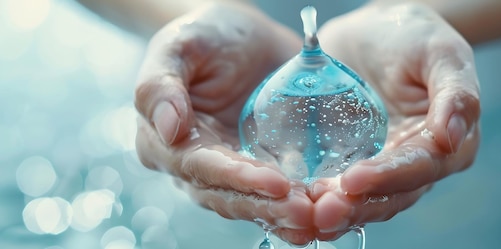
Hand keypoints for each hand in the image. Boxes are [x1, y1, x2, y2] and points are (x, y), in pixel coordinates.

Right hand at [133, 2, 316, 243]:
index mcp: (164, 140)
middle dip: (265, 206)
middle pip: (227, 195)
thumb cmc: (206, 35)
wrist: (243, 35)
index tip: (276, 183)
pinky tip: (321, 210)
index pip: (200, 167)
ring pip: (251, 203)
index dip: (237, 178)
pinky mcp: (258, 167)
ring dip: (282, 214)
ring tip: (316, 218)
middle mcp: (194, 164)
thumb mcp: (179, 45)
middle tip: (305, 212)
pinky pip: (274, 194)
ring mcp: (228, 169)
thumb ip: (160, 84)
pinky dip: (295, 204)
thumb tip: (169, 129)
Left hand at [311, 1, 480, 238]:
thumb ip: (456, 93)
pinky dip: (321, 198)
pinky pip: (340, 187)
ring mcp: (385, 165)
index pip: (420, 167)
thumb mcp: (442, 52)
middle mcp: (419, 162)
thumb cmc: (414, 35)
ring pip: (366, 200)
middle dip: (358, 206)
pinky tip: (298, 202)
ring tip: (308, 214)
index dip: (388, 177)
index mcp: (451, 142)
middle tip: (323, 212)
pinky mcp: (354, 161)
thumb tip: (452, 138)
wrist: (376, 31)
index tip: (353, 181)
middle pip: (392, 195)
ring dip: (339, 211)